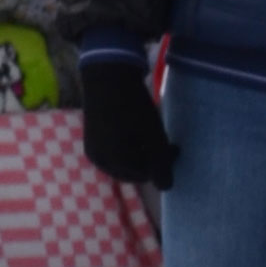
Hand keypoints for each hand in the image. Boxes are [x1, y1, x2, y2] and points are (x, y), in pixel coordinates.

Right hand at [78, 60, 176, 188]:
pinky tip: (135, 132)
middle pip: (133, 171)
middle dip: (151, 161)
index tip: (174, 147)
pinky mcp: (91, 140)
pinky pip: (113, 153)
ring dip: (140, 155)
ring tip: (152, 137)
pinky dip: (127, 148)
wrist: (107, 78)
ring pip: (123, 162)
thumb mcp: (154, 136)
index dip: (162, 164)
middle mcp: (100, 162)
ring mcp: (93, 151)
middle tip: (166, 144)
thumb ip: (161, 163)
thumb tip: (166, 189)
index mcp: (115, 163)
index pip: (146, 175)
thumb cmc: (134, 107)